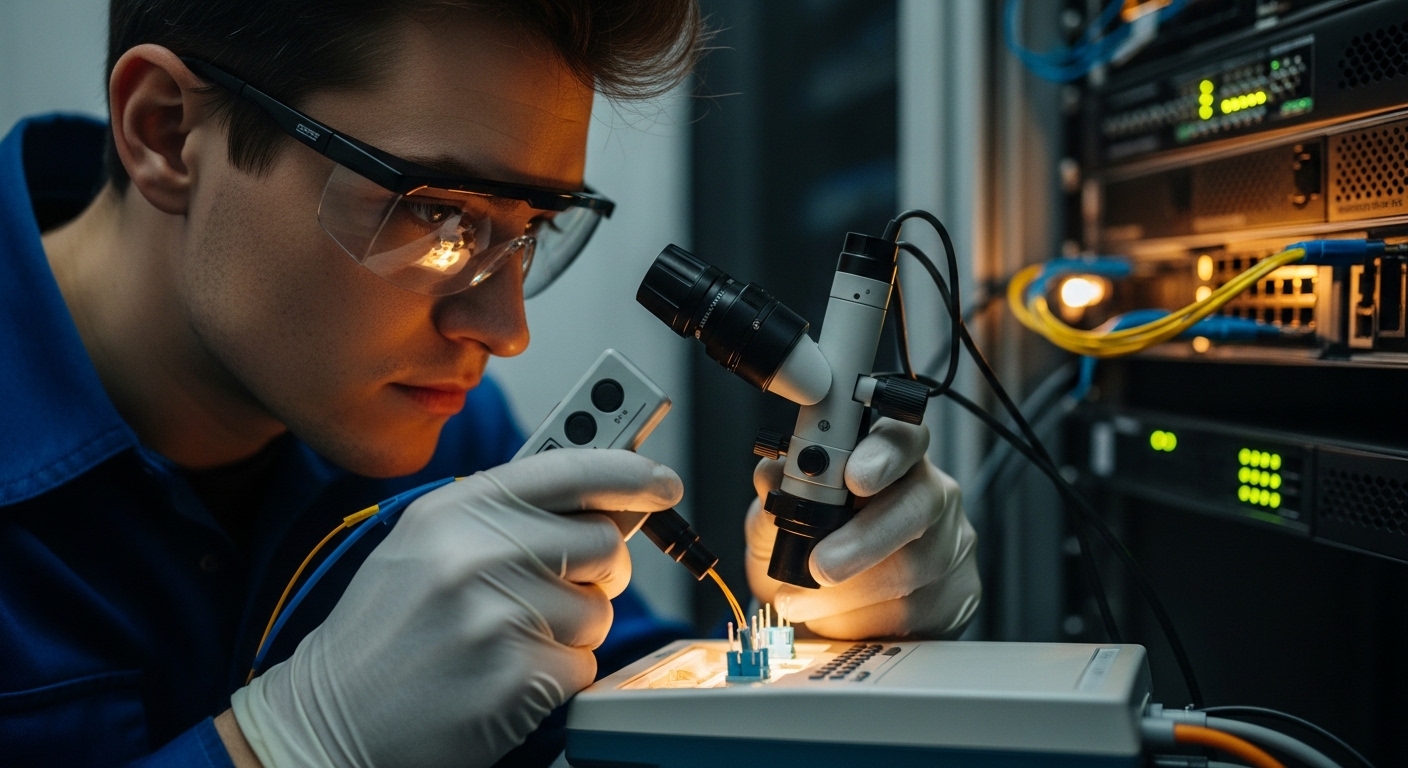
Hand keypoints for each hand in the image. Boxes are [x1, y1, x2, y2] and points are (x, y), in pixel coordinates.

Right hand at [230, 449, 681, 767]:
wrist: (329, 718)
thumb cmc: (387, 633)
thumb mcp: (426, 545)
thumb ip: (506, 515)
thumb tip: (602, 500)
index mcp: (458, 508)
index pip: (571, 468)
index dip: (630, 472)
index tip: (662, 482)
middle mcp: (478, 550)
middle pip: (603, 542)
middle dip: (596, 572)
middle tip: (559, 592)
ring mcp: (498, 613)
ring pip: (598, 609)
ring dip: (569, 632)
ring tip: (505, 643)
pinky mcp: (516, 675)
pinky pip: (583, 664)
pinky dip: (555, 678)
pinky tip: (503, 679)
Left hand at [745, 418, 979, 638]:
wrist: (820, 611)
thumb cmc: (803, 552)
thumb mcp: (775, 520)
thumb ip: (776, 496)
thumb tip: (772, 475)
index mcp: (888, 459)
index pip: (903, 437)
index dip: (884, 454)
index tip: (854, 478)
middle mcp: (930, 492)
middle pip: (919, 503)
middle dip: (864, 539)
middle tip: (819, 566)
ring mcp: (951, 542)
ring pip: (915, 566)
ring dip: (850, 592)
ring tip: (804, 601)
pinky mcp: (960, 592)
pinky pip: (920, 611)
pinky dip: (866, 620)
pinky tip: (837, 619)